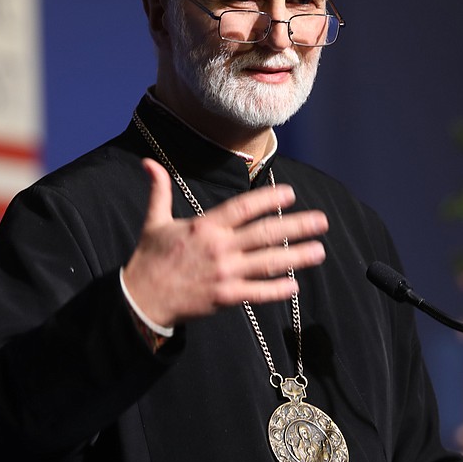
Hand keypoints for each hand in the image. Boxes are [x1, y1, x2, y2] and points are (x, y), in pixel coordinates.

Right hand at [123, 158, 328, 327]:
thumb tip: (149, 162)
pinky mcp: (225, 297)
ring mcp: (224, 273)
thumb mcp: (154, 221)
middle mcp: (219, 247)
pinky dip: (277, 290)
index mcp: (204, 226)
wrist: (141, 299)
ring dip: (296, 256)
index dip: (268, 198)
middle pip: (265, 233)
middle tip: (321, 221)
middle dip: (296, 226)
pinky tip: (294, 285)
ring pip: (268, 263)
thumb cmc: (150, 259)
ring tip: (319, 251)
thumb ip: (159, 191)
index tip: (290, 194)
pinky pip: (257, 292)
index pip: (243, 207)